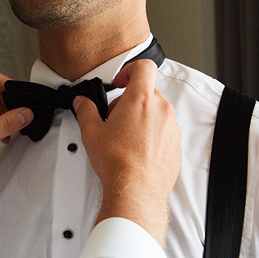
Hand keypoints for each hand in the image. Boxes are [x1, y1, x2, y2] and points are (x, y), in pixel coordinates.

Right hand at [73, 59, 180, 244]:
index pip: (144, 67)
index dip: (130, 69)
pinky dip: (151, 135)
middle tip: (115, 116)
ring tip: (124, 136)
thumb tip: (82, 103)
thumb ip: (86, 110)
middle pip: (148, 92)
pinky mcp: (176, 145)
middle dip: (130, 100)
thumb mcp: (92, 131)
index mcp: (141, 100)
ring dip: (142, 118)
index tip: (120, 81)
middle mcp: (161, 110)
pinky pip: (164, 131)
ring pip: (157, 112)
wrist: (136, 190)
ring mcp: (171, 128)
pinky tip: (135, 149)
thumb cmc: (118, 162)